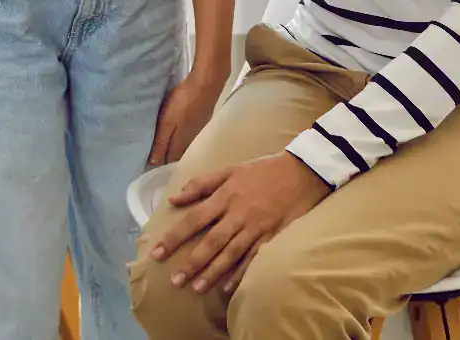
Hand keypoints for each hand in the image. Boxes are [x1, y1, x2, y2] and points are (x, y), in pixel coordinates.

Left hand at [147, 153, 328, 296]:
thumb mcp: (230, 169)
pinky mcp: (272, 237)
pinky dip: (240, 273)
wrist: (302, 172)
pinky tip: (227, 287)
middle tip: (175, 280)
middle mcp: (238, 214)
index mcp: (225, 196)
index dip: (175, 237)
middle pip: (211, 242)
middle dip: (191, 262)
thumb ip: (201, 184)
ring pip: (230, 254)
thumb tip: (173, 199)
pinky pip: (253, 259)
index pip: (194, 219)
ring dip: (213, 272)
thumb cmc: (262, 170)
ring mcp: (256, 227)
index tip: (157, 252)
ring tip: (196, 288)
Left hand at [148, 70, 222, 166]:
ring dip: (174, 147)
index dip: (161, 165)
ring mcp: (198, 129)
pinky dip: (181, 137)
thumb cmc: (183, 101)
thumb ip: (161, 142)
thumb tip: (154, 163)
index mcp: (181, 142)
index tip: (150, 169)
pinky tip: (178, 133)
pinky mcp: (202, 119)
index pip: (170, 160)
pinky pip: (189, 134)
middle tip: (154, 160)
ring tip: (164, 148)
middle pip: (178, 154)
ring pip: (184, 144)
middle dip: (167, 158)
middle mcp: (190, 139)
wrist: (206, 84)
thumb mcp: (167, 122)